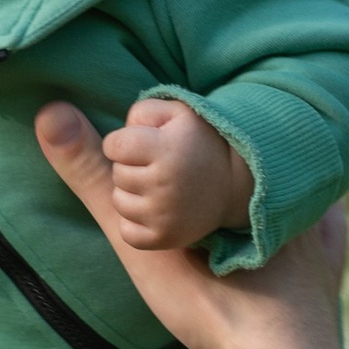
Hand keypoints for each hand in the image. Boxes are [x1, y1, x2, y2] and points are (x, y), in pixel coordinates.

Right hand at [36, 98, 345, 348]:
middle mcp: (289, 186)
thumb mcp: (143, 242)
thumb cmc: (213, 300)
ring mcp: (320, 226)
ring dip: (272, 183)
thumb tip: (49, 112)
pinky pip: (328, 231)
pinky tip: (306, 228)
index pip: (219, 126)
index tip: (180, 127)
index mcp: (249, 170)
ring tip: (250, 185)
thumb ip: (95, 182)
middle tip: (216, 152)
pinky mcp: (332, 263)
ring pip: (292, 187)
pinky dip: (314, 225)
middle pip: (254, 154)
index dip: (195, 125)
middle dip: (237, 149)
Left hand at [100, 98, 251, 254]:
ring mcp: (165, 215)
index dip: (121, 143)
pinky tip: (154, 210)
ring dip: (132, 193)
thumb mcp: (178, 113)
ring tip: (157, 186)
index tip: (139, 145)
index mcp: (167, 149)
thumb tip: (121, 134)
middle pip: (117, 174)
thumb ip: (143, 111)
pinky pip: (127, 232)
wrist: (234, 184)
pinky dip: (135, 223)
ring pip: (119, 202)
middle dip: (130, 167)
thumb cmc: (198, 142)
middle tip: (155, 166)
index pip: (113, 146)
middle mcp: (165, 183)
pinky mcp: (165, 238)